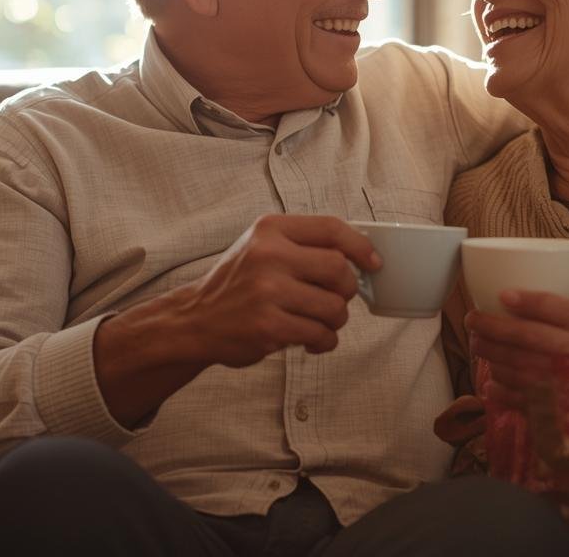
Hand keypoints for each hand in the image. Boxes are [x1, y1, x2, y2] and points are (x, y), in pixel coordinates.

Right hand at [94, 214, 378, 428]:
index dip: (361, 246)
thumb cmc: (238, 283)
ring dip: (335, 320)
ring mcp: (268, 291)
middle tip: (335, 298)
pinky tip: (310, 340)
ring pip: (334, 306)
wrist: (195, 320)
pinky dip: (323, 340)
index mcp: (270, 229)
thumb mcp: (262, 247)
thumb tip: (360, 256)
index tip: (373, 263)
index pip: (331, 229)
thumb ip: (303, 245)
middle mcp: (269, 255)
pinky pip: (320, 334)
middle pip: (339, 269)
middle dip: (346, 289)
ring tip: (318, 322)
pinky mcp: (269, 326)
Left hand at [467, 290, 568, 408]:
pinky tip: (491, 382)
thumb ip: (563, 312)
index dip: (530, 302)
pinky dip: (499, 389)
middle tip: (473, 320)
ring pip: (517, 366)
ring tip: (479, 345)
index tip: (502, 295)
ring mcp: (566, 384)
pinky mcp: (557, 410)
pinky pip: (520, 398)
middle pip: (527, 337)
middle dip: (492, 327)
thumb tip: (510, 298)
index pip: (561, 310)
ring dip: (490, 355)